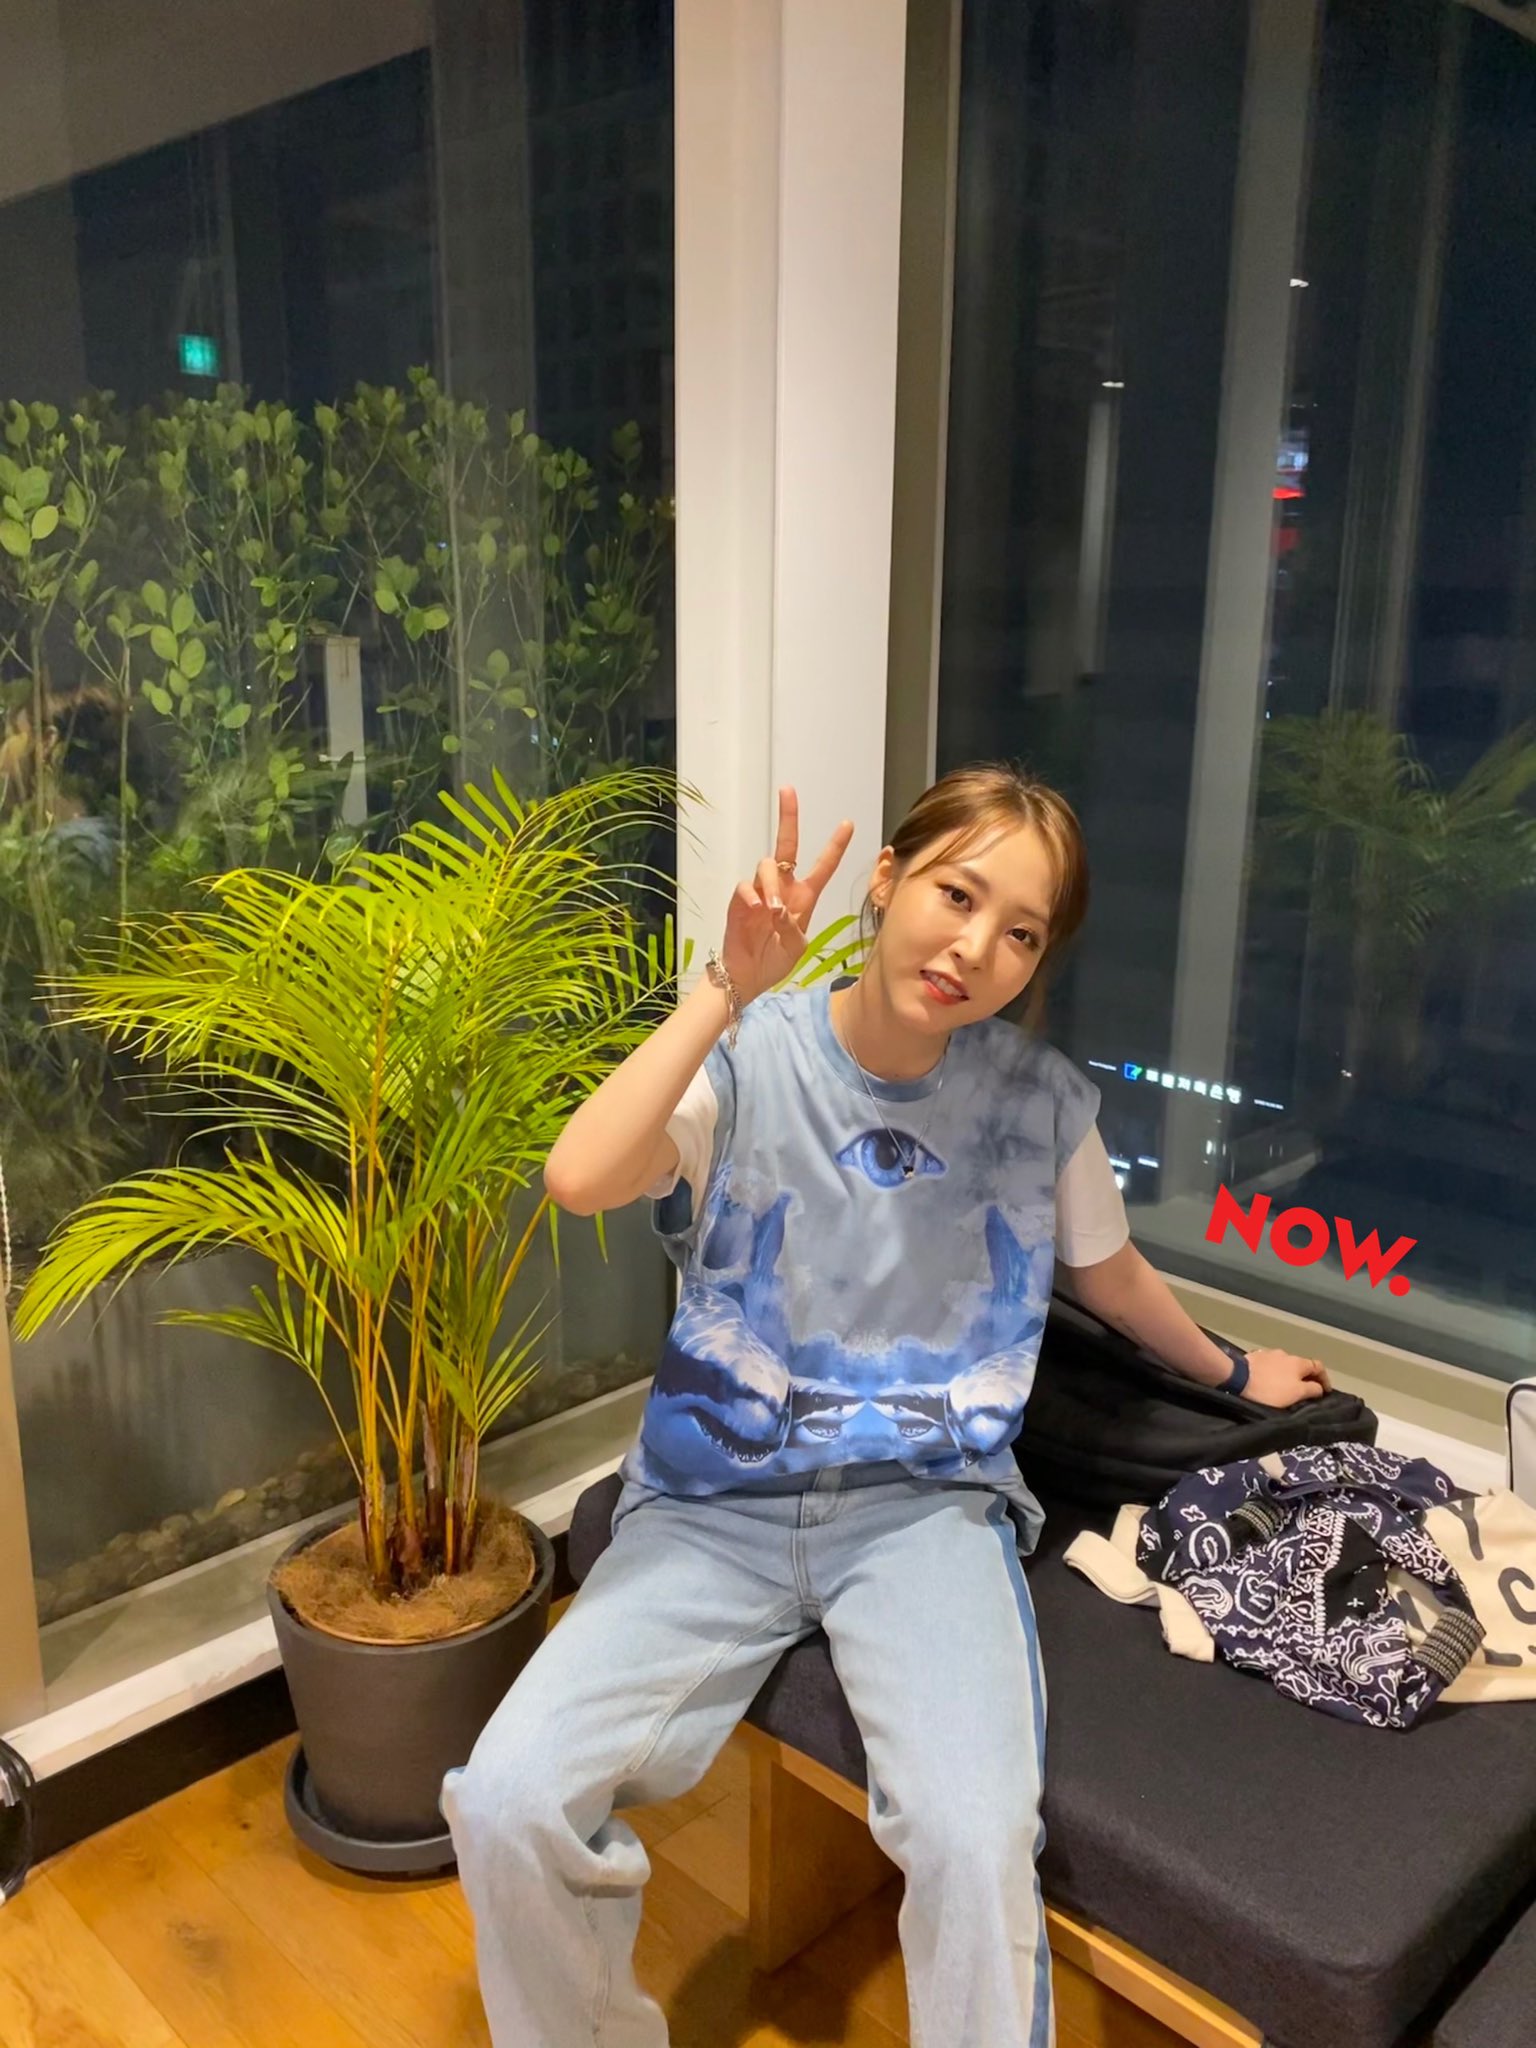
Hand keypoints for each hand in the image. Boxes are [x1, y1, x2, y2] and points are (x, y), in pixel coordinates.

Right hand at [723, 786, 853, 1002]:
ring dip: (773, 884)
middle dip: (788, 817)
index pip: (823, 866)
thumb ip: (793, 929)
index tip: (848, 824)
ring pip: (767, 866)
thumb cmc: (775, 961)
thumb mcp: (795, 948)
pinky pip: (745, 886)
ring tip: (773, 910)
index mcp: (804, 897)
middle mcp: (782, 888)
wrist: (748, 976)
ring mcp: (759, 891)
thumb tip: (779, 909)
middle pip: (786, 845)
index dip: (835, 846)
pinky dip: (752, 895)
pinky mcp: (739, 901)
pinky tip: (758, 910)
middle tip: (788, 790)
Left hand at [1242, 1347, 1331, 1407]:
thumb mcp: (1297, 1393)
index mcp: (1298, 1361)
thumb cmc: (1271, 1389)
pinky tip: (1267, 1381)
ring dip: (1287, 1374)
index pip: (1318, 1366)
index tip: (1325, 1391)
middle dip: (1304, 1377)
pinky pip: (1268, 1366)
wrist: (1238, 1380)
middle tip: (1304, 1391)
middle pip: (1300, 1365)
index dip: (1324, 1379)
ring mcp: (1268, 1353)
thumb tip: (1319, 1387)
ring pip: (1283, 1365)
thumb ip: (1312, 1389)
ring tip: (1284, 1387)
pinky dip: (1273, 1373)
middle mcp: (1285, 1353)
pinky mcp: (1254, 1357)